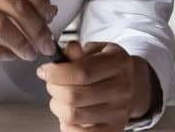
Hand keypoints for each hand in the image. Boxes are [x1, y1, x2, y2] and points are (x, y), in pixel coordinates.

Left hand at [38, 42, 157, 131]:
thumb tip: (67, 52)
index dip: (56, 73)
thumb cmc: (106, 68)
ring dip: (57, 106)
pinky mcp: (113, 128)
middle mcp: (123, 88)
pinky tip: (69, 115)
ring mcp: (119, 111)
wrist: (129, 86)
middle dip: (54, 89)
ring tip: (60, 99)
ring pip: (73, 115)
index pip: (82, 72)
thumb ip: (78, 51)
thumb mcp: (95, 51)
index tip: (45, 71)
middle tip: (52, 84)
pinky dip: (66, 125)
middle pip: (74, 95)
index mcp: (119, 63)